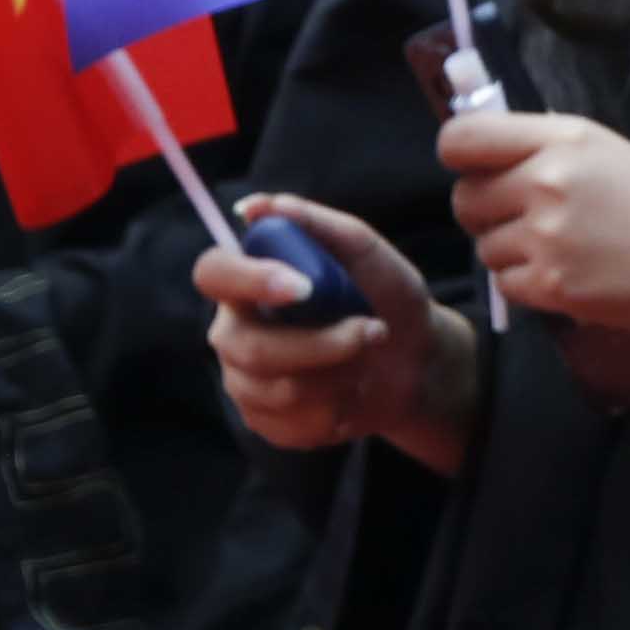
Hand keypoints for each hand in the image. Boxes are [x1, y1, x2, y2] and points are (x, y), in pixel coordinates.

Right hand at [203, 194, 477, 475]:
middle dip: (321, 344)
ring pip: (276, 389)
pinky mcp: (264, 422)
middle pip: (247, 346)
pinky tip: (353, 389)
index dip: (249, 280)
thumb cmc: (384, 295)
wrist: (416, 358)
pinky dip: (338, 405)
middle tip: (371, 330)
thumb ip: (313, 224)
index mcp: (250, 283)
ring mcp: (244, 381)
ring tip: (366, 356)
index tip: (303, 287)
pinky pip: (291, 422)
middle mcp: (234, 332)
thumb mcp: (362, 250)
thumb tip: (256, 206)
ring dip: (340, 372)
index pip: (213, 274)